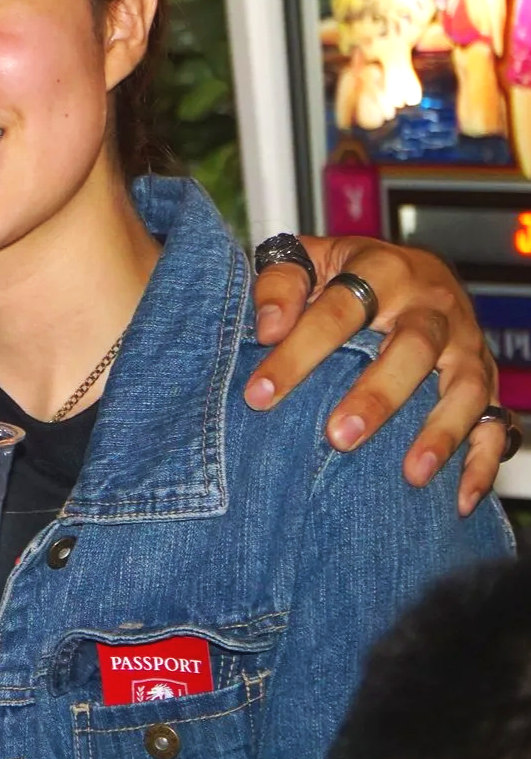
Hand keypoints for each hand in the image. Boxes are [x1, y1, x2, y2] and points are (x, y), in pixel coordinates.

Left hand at [248, 234, 503, 515]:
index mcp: (382, 271)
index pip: (338, 311)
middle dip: (377, 395)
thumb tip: (268, 327)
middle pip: (414, 348)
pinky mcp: (488, 378)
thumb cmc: (349, 272)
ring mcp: (466, 344)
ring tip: (410, 475)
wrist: (414, 270)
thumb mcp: (310, 259)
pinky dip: (483, 461)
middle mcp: (432, 306)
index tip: (260, 393)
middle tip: (338, 437)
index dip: (298, 352)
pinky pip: (498, 423)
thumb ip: (281, 283)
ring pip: (467, 387)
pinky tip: (458, 498)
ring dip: (441, 432)